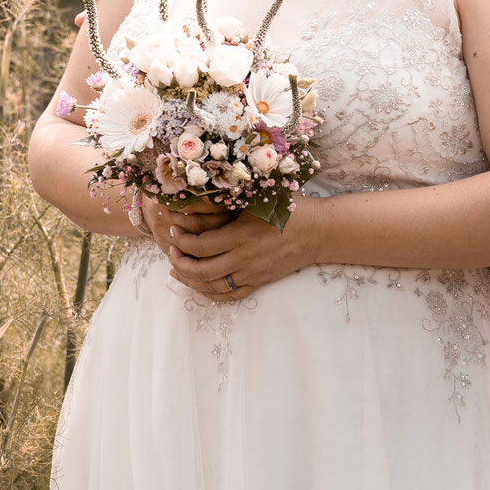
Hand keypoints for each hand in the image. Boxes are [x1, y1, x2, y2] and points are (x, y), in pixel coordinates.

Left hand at [145, 194, 323, 299]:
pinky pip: (230, 296)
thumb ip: (232, 199)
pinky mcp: (259, 282)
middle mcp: (243, 259)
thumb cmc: (291, 209)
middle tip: (171, 251)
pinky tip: (200, 286)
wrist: (319, 232)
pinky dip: (211, 294)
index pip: (198, 246)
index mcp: (240, 236)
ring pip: (212, 287)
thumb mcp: (259, 198)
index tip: (173, 231)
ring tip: (178, 271)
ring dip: (190, 281)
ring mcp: (251, 274)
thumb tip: (199, 194)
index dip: (179, 241)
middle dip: (178, 262)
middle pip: (199, 271)